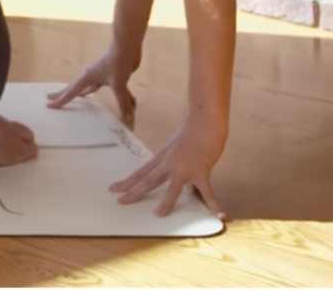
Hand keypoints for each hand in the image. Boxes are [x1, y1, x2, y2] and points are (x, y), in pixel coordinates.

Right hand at [47, 45, 138, 125]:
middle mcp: (90, 75)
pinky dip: (103, 93)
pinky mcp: (110, 74)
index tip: (49, 105)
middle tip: (49, 96)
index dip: (60, 100)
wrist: (126, 47)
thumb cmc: (117, 62)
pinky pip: (103, 87)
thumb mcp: (119, 83)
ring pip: (88, 87)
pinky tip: (102, 95)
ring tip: (77, 98)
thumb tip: (128, 119)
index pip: (71, 91)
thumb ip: (123, 102)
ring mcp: (100, 74)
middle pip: (74, 87)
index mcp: (87, 77)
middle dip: (62, 92)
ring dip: (82, 93)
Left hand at [112, 113, 227, 219]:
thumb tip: (174, 177)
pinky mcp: (201, 170)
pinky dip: (214, 203)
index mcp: (162, 157)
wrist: (204, 118)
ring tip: (158, 215)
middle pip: (148, 180)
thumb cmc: (192, 131)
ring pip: (172, 187)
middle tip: (120, 202)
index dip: (128, 181)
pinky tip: (219, 215)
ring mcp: (185, 167)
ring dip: (166, 202)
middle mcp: (169, 163)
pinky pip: (207, 191)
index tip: (114, 188)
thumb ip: (173, 162)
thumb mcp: (176, 147)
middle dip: (134, 192)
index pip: (141, 172)